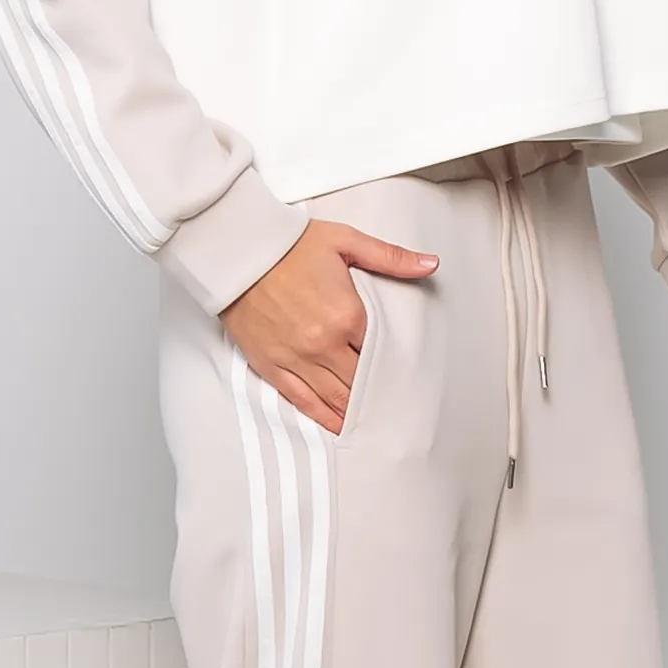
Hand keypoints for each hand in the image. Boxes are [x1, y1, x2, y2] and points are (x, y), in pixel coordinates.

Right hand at [220, 218, 437, 433]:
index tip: (406, 374)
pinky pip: (303, 401)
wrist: (239, 250)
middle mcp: (323, 344)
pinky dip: (323, 416)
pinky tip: (337, 426)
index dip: (394, 363)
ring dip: (355, 412)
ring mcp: (297, 359)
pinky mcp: (272, 366)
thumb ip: (391, 258)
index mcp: (347, 316)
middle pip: (361, 381)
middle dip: (378, 393)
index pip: (382, 352)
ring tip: (374, 424)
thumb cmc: (289, 244)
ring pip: (336, 398)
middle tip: (396, 406)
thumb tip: (429, 264)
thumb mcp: (346, 241)